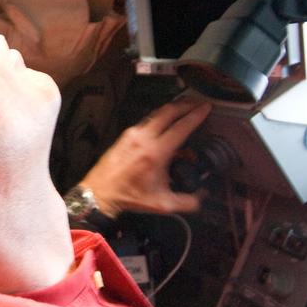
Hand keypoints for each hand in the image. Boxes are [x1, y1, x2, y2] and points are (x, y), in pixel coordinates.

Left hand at [78, 97, 211, 216]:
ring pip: (156, 114)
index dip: (196, 116)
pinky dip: (159, 117)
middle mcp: (143, 139)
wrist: (100, 193)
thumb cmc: (127, 196)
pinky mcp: (125, 136)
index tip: (206, 108)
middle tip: (198, 102)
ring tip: (184, 108)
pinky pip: (146, 120)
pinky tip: (165, 123)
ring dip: (172, 108)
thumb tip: (202, 197)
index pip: (181, 127)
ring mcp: (133, 135)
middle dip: (186, 104)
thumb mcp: (162, 204)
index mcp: (155, 153)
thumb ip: (187, 201)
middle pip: (168, 111)